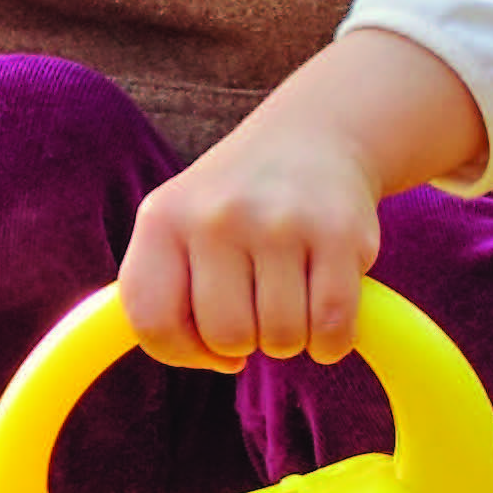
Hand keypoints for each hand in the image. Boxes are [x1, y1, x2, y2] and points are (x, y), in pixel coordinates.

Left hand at [120, 116, 384, 369]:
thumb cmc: (235, 206)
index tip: (207, 343)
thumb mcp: (178, 226)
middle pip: (226, 336)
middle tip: (257, 309)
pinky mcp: (339, 234)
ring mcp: (280, 223)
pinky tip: (324, 315)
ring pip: (282, 338)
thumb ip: (162, 292)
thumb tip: (199, 355)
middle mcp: (217, 216)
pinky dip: (331, 341)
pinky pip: (332, 329)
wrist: (312, 137)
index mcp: (163, 219)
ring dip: (291, 339)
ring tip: (290, 300)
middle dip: (245, 342)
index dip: (182, 352)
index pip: (153, 321)